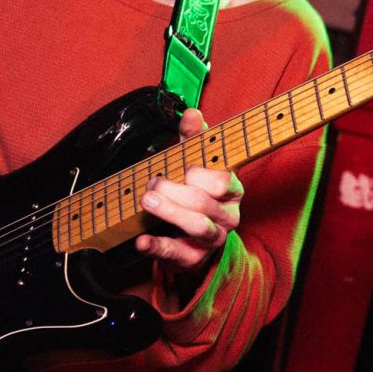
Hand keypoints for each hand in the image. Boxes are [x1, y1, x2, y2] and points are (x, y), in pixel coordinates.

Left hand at [134, 108, 242, 272]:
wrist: (195, 238)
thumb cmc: (195, 191)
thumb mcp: (194, 163)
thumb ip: (194, 139)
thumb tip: (191, 112)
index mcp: (231, 189)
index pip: (223, 181)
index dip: (199, 174)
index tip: (181, 167)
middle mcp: (228, 216)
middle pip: (205, 203)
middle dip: (175, 191)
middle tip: (152, 182)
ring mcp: (212, 239)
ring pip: (197, 227)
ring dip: (169, 212)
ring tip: (146, 199)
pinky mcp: (193, 259)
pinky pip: (177, 254)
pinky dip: (157, 247)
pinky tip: (141, 241)